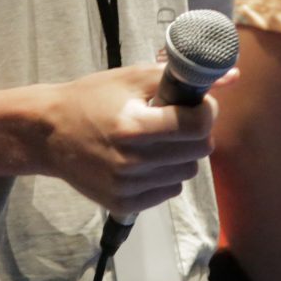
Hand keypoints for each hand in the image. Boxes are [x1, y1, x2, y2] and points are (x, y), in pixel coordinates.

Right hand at [36, 63, 224, 215]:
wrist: (49, 134)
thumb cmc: (90, 99)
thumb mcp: (130, 79)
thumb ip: (180, 78)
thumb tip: (231, 76)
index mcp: (134, 126)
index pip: (197, 126)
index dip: (206, 111)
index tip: (198, 104)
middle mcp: (132, 161)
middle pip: (198, 151)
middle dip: (195, 132)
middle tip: (178, 121)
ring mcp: (128, 186)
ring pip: (186, 172)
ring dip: (181, 155)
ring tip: (158, 140)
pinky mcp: (124, 203)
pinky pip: (169, 191)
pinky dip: (165, 175)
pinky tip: (146, 160)